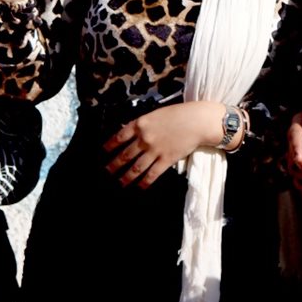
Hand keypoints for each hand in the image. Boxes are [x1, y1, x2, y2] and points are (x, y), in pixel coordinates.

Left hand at [102, 100, 224, 188]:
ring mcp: (155, 150)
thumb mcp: (156, 114)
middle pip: (124, 155)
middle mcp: (145, 138)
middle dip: (114, 165)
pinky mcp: (166, 160)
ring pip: (136, 168)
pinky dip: (144, 182)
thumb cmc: (178, 114)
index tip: (104, 151)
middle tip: (108, 171)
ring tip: (120, 183)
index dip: (109, 146)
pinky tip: (140, 186)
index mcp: (140, 124)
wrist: (197, 120)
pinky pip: (152, 174)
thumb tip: (130, 133)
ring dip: (126, 177)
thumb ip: (143, 124)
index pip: (119, 137)